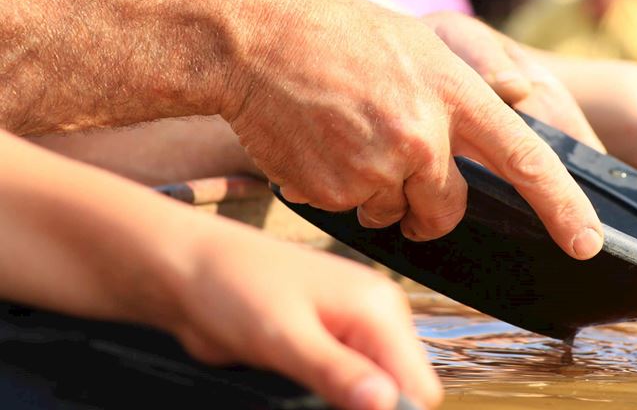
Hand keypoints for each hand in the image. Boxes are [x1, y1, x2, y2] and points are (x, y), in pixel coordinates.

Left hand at [176, 227, 440, 409]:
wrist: (192, 267)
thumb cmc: (233, 287)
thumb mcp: (284, 336)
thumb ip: (338, 372)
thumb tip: (387, 404)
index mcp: (378, 307)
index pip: (418, 386)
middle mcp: (376, 316)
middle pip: (401, 389)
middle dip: (371, 409)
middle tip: (317, 405)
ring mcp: (354, 328)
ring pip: (376, 390)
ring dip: (350, 405)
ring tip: (304, 396)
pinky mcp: (331, 340)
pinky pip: (351, 383)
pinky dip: (334, 398)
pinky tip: (304, 395)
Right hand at [219, 0, 601, 258]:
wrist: (253, 37)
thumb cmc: (335, 31)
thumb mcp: (417, 39)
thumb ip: (468, 82)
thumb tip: (518, 97)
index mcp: (452, 92)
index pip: (526, 159)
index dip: (563, 206)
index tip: (588, 242)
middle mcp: (422, 135)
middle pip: (449, 208)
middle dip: (429, 204)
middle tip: (397, 164)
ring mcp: (376, 166)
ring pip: (393, 212)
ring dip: (376, 191)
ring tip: (343, 134)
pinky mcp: (332, 190)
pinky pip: (350, 210)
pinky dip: (338, 189)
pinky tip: (317, 143)